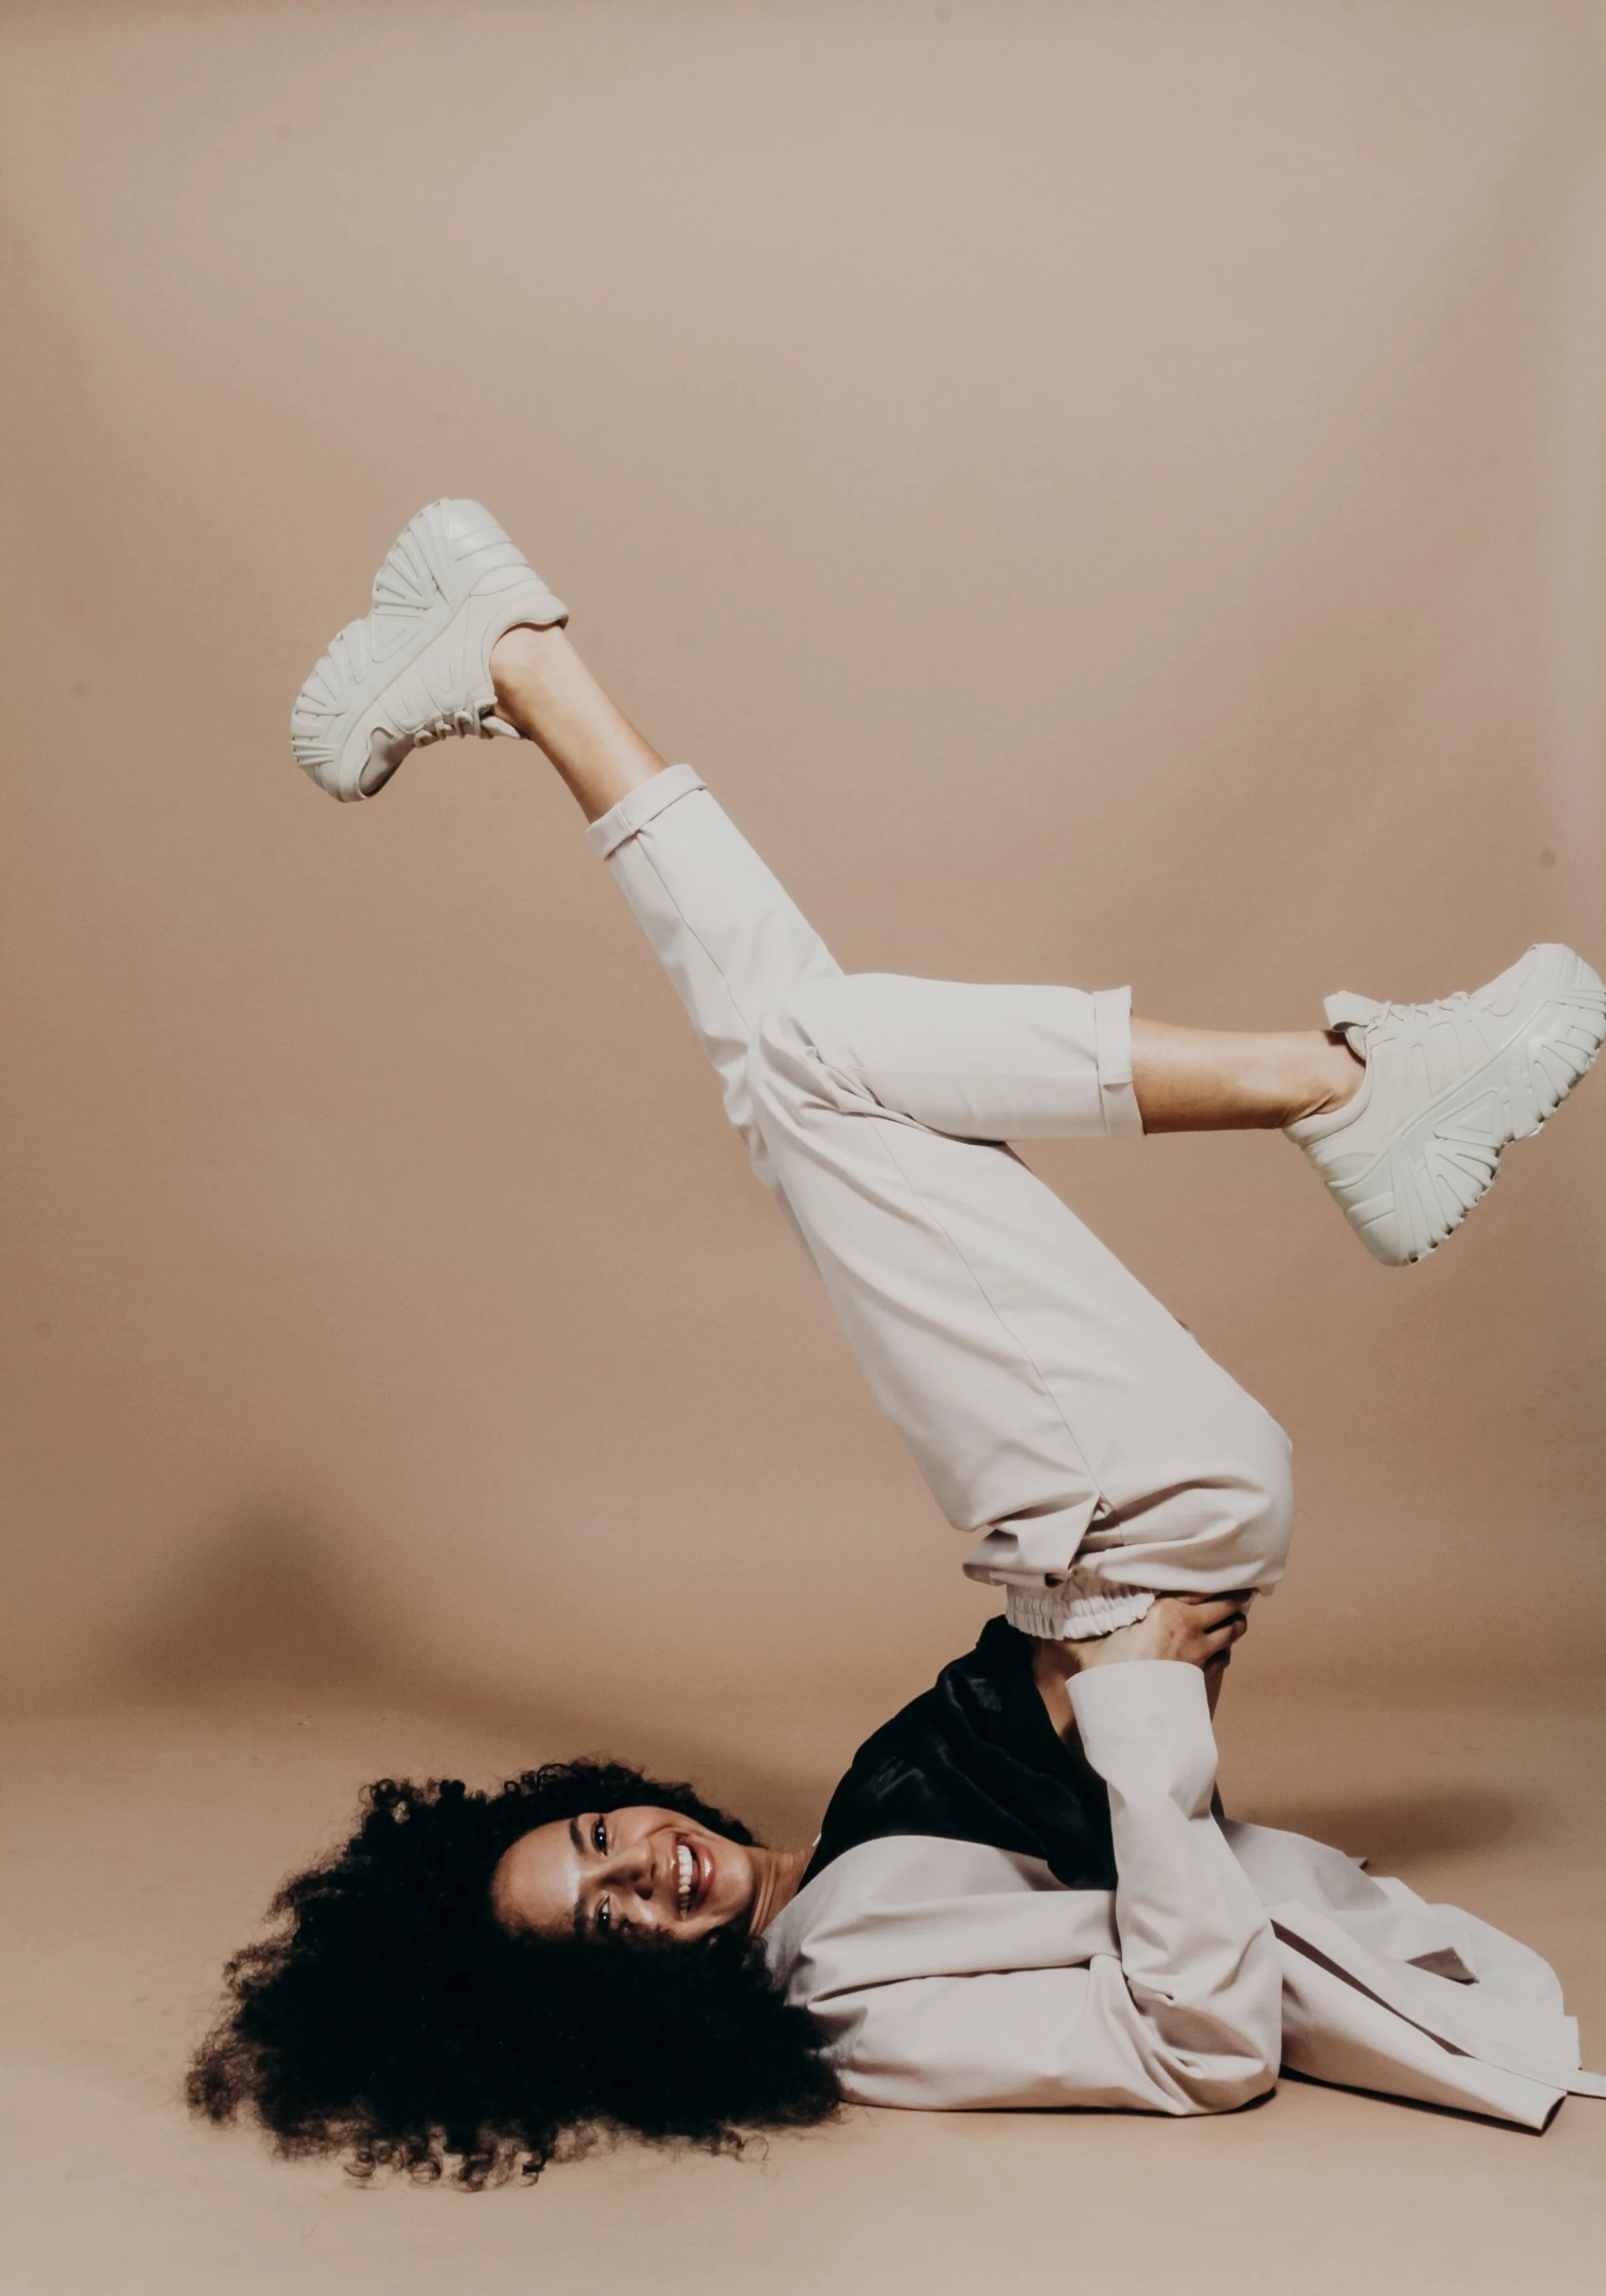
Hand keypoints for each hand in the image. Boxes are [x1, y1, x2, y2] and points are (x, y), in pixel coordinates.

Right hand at [1031, 1593, 1252, 1735]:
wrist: (1128, 1723)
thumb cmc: (1106, 1678)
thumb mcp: (1089, 1644)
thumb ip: (1082, 1618)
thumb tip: (1057, 1594)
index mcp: (1166, 1611)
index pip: (1203, 1584)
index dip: (1215, 1576)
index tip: (1218, 1567)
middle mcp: (1190, 1629)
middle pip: (1230, 1604)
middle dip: (1233, 1597)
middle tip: (1230, 1590)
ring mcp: (1202, 1656)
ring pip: (1234, 1630)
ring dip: (1232, 1622)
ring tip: (1227, 1615)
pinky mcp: (1206, 1679)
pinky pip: (1226, 1656)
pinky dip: (1223, 1648)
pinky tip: (1213, 1647)